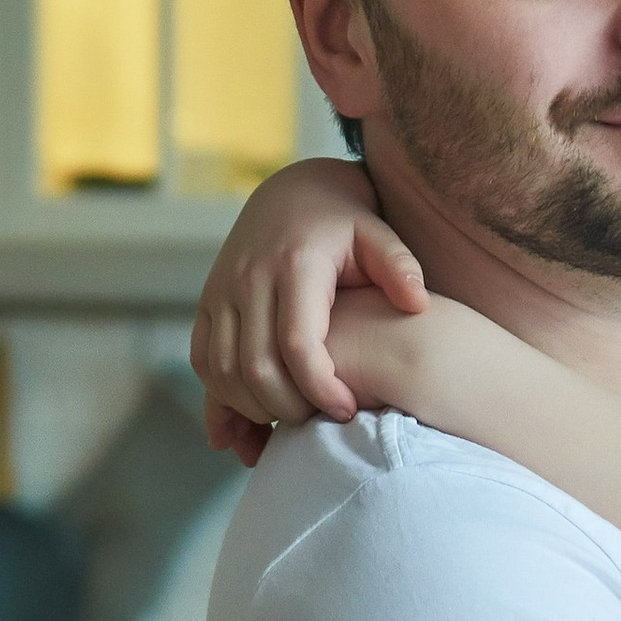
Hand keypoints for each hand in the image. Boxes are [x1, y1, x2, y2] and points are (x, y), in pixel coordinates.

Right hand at [189, 158, 428, 462]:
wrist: (292, 195)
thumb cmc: (347, 224)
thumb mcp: (378, 234)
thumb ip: (400, 266)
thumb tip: (417, 304)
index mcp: (294, 265)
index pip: (297, 344)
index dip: (320, 388)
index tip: (348, 412)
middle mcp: (248, 278)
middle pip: (255, 368)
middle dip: (288, 409)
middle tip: (321, 424)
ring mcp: (220, 292)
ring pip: (222, 373)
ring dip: (253, 410)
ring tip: (292, 424)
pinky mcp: (207, 304)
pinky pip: (203, 362)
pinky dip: (222, 398)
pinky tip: (252, 420)